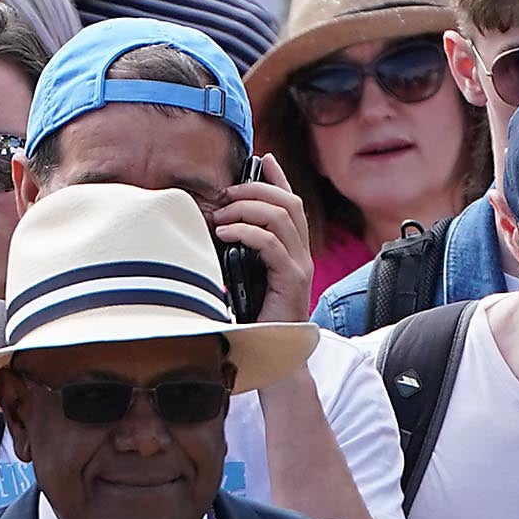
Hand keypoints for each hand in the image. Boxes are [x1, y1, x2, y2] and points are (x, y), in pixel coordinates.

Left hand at [207, 161, 310, 315]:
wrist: (274, 358)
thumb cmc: (257, 324)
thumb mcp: (246, 280)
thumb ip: (241, 257)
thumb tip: (216, 233)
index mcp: (293, 253)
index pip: (292, 205)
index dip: (279, 179)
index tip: (263, 160)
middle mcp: (302, 256)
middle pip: (288, 203)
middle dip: (257, 189)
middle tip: (227, 194)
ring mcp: (300, 268)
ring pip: (282, 217)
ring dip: (248, 208)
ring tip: (221, 215)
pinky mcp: (292, 281)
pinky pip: (271, 244)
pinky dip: (246, 232)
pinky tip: (224, 234)